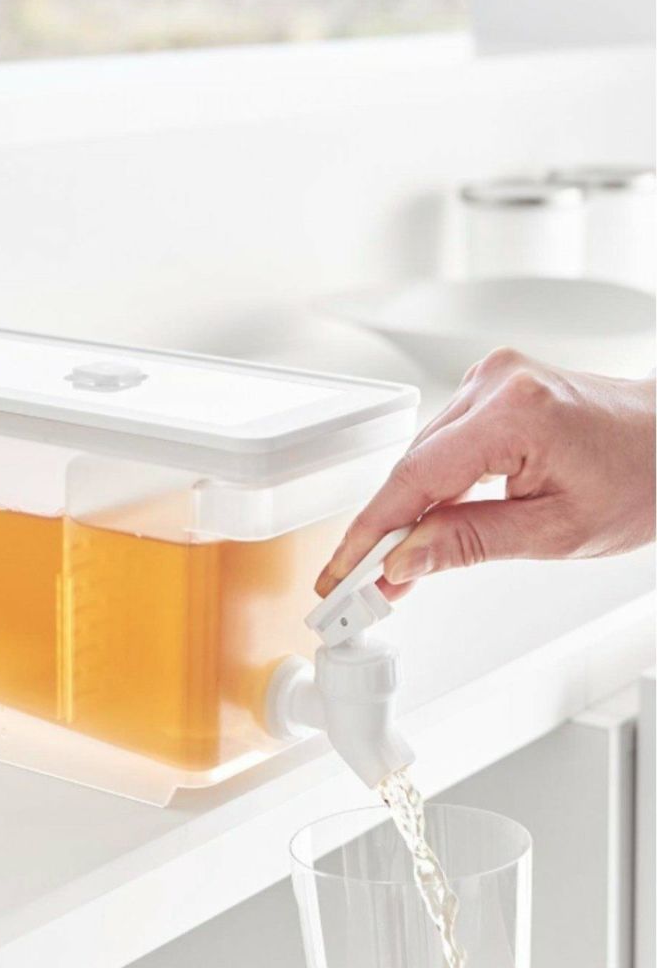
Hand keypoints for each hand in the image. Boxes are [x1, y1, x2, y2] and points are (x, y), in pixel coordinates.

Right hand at [316, 349, 655, 598]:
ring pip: (421, 458)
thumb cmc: (640, 480)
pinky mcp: (491, 387)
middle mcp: (495, 383)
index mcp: (514, 414)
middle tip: (361, 588)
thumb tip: (403, 560)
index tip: (340, 576)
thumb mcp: (554, 533)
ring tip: (394, 565)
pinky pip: (439, 443)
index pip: (414, 481)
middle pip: (411, 469)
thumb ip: (468, 544)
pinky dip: (429, 486)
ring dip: (407, 511)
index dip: (368, 536)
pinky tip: (425, 523)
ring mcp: (491, 379)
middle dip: (385, 532)